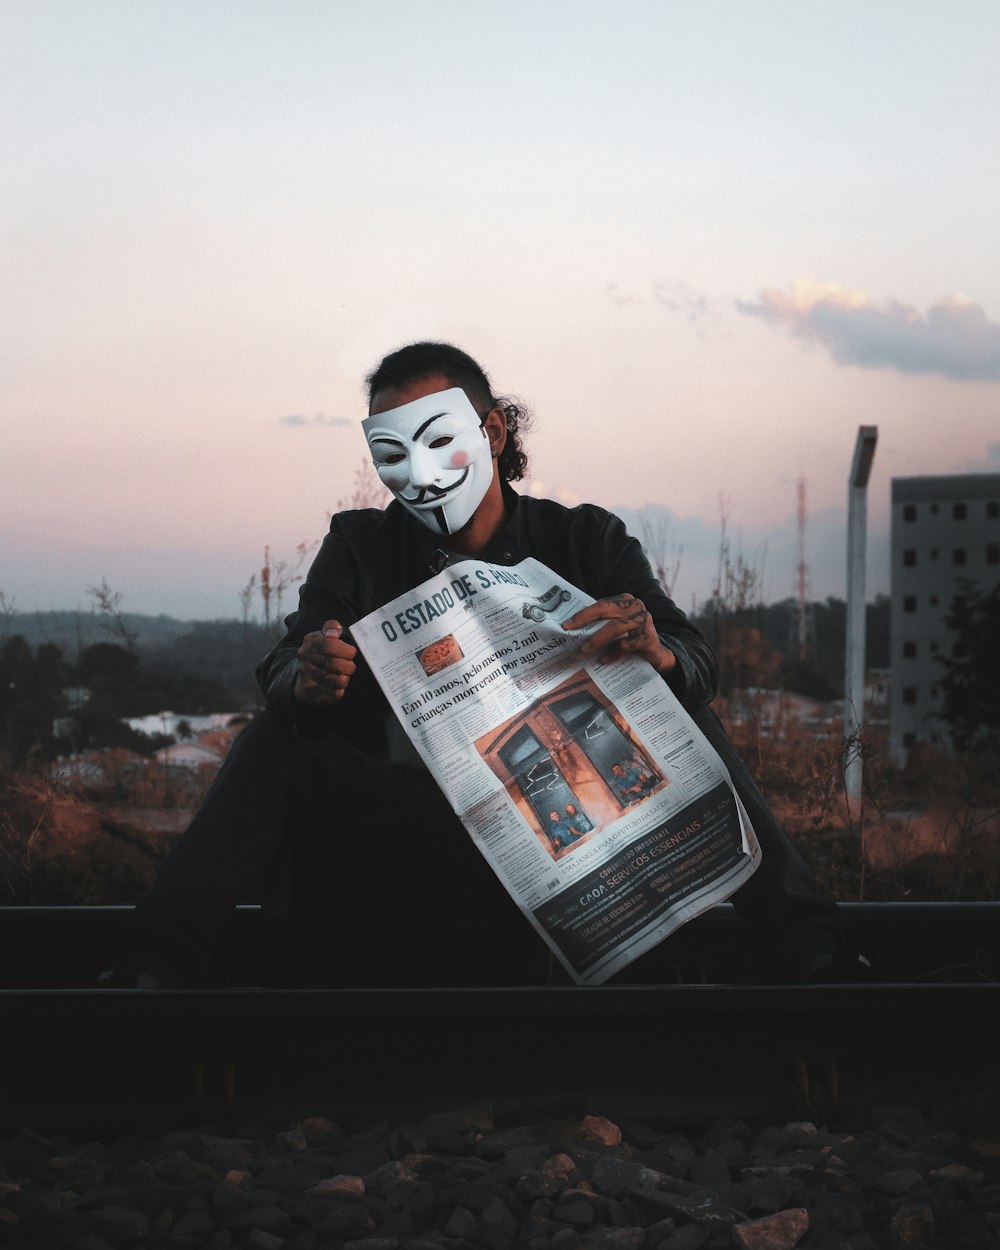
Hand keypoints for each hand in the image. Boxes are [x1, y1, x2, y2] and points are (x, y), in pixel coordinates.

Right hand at [294, 619, 356, 704]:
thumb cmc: (322, 653)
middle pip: (335, 665)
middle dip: (349, 666)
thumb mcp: (325, 636)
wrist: (304, 675)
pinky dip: (341, 690)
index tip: (352, 653)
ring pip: (338, 681)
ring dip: (346, 679)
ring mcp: (306, 676)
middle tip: (351, 666)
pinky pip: (335, 694)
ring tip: (344, 676)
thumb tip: (336, 630)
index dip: (346, 650)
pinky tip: (338, 686)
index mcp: (310, 642)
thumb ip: (332, 628)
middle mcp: (305, 659)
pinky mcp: (311, 692)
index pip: (330, 645)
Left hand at [562, 594, 676, 673]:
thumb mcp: (616, 628)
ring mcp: (644, 620)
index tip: (567, 624)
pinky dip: (613, 653)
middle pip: (606, 611)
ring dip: (597, 639)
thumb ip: (601, 624)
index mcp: (625, 601)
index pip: (600, 604)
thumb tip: (574, 631)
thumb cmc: (631, 639)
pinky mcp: (649, 637)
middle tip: (571, 634)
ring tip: (584, 650)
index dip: (582, 614)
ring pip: (615, 627)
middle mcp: (635, 606)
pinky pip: (626, 644)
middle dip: (586, 621)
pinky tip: (605, 659)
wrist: (656, 655)